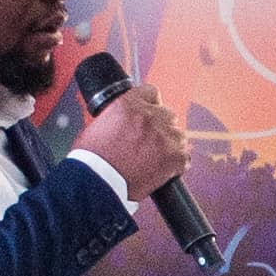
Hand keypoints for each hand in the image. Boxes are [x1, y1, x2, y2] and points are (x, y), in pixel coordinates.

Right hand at [85, 85, 188, 200]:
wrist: (97, 182)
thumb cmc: (92, 159)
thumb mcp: (99, 125)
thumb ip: (118, 117)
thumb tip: (126, 122)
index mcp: (129, 103)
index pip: (151, 93)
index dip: (152, 105)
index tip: (151, 115)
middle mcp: (149, 115)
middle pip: (168, 115)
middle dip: (161, 128)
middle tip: (150, 144)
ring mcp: (163, 135)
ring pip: (178, 136)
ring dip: (170, 146)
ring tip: (155, 160)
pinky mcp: (173, 156)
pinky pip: (184, 158)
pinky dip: (176, 165)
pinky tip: (164, 171)